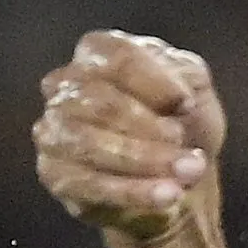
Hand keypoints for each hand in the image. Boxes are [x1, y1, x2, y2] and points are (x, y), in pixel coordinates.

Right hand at [32, 31, 228, 246]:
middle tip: (191, 153)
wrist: (175, 177)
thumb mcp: (195, 86)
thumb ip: (184, 76)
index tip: (188, 106)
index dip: (156, 84)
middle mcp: (64, 86)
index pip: (118, 59)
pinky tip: (166, 195)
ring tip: (185, 175)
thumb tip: (174, 101)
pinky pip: (89, 184)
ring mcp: (53, 130)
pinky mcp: (54, 174)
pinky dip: (132, 191)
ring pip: (89, 143)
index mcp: (96, 52)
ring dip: (143, 161)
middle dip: (152, 131)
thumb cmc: (180, 122)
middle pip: (101, 103)